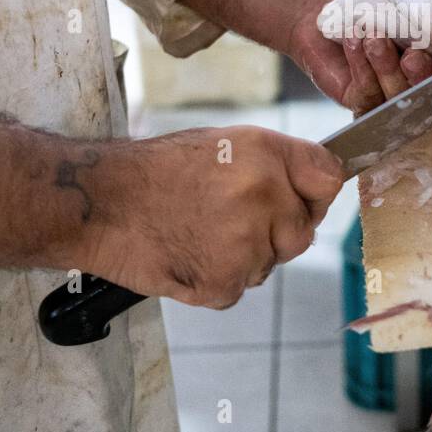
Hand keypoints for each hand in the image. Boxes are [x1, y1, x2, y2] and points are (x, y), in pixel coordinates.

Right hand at [79, 126, 342, 306]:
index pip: (330, 179)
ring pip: (269, 264)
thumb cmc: (156, 171)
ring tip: (198, 231)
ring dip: (243, 257)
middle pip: (303, 232)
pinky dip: (216, 279)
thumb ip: (276, 164)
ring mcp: (246, 243)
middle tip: (229, 220)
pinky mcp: (223, 282)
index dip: (315, 194)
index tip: (302, 201)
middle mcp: (264, 195)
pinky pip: (238, 288)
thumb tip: (319, 184)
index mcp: (266, 153)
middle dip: (276, 233)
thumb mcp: (225, 143)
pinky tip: (188, 253)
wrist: (101, 202)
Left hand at [174, 0, 431, 115]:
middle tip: (412, 56)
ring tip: (373, 37)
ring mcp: (391, 95)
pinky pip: (367, 93)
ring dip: (386, 66)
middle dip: (423, 76)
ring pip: (399, 95)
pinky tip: (354, 43)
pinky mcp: (361, 100)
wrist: (327, 5)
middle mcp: (420, 82)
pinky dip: (361, 66)